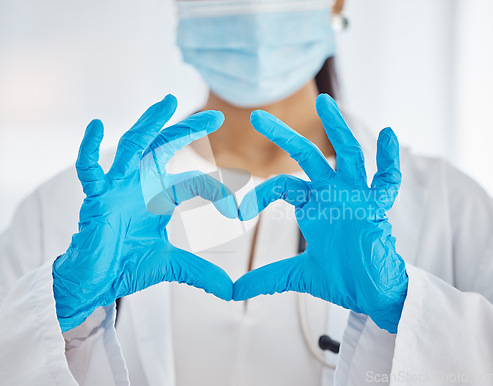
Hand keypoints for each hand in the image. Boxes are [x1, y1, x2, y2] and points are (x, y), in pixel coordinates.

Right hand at [53, 95, 237, 331]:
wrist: (98, 281)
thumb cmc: (128, 264)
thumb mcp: (172, 265)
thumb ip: (200, 272)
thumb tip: (231, 290)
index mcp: (159, 196)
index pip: (194, 180)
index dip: (219, 190)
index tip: (239, 211)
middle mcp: (141, 185)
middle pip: (165, 148)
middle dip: (187, 129)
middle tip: (214, 115)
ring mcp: (118, 187)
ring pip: (133, 147)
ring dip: (150, 124)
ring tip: (168, 102)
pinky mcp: (96, 198)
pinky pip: (90, 169)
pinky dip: (90, 149)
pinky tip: (96, 126)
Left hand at [235, 94, 407, 332]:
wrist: (368, 291)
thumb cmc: (338, 276)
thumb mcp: (296, 274)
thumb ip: (266, 277)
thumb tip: (232, 292)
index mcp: (311, 204)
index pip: (281, 185)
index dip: (258, 195)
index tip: (238, 212)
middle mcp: (331, 193)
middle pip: (306, 156)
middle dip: (282, 136)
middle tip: (256, 116)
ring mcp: (355, 196)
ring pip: (347, 155)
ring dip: (337, 128)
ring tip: (323, 101)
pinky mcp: (377, 207)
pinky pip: (386, 180)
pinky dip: (390, 159)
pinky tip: (389, 134)